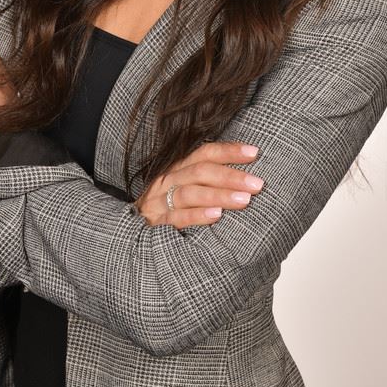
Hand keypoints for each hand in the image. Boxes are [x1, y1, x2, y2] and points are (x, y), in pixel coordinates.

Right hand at [133, 141, 264, 228]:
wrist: (130, 234)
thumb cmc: (166, 210)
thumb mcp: (183, 189)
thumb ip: (207, 181)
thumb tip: (245, 178)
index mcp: (177, 169)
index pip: (204, 153)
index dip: (229, 151)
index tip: (254, 153)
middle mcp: (167, 181)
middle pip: (200, 171)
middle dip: (231, 176)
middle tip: (257, 183)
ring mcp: (159, 202)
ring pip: (190, 193)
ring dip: (219, 194)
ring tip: (244, 200)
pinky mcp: (155, 224)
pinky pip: (176, 218)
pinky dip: (197, 215)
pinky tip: (216, 215)